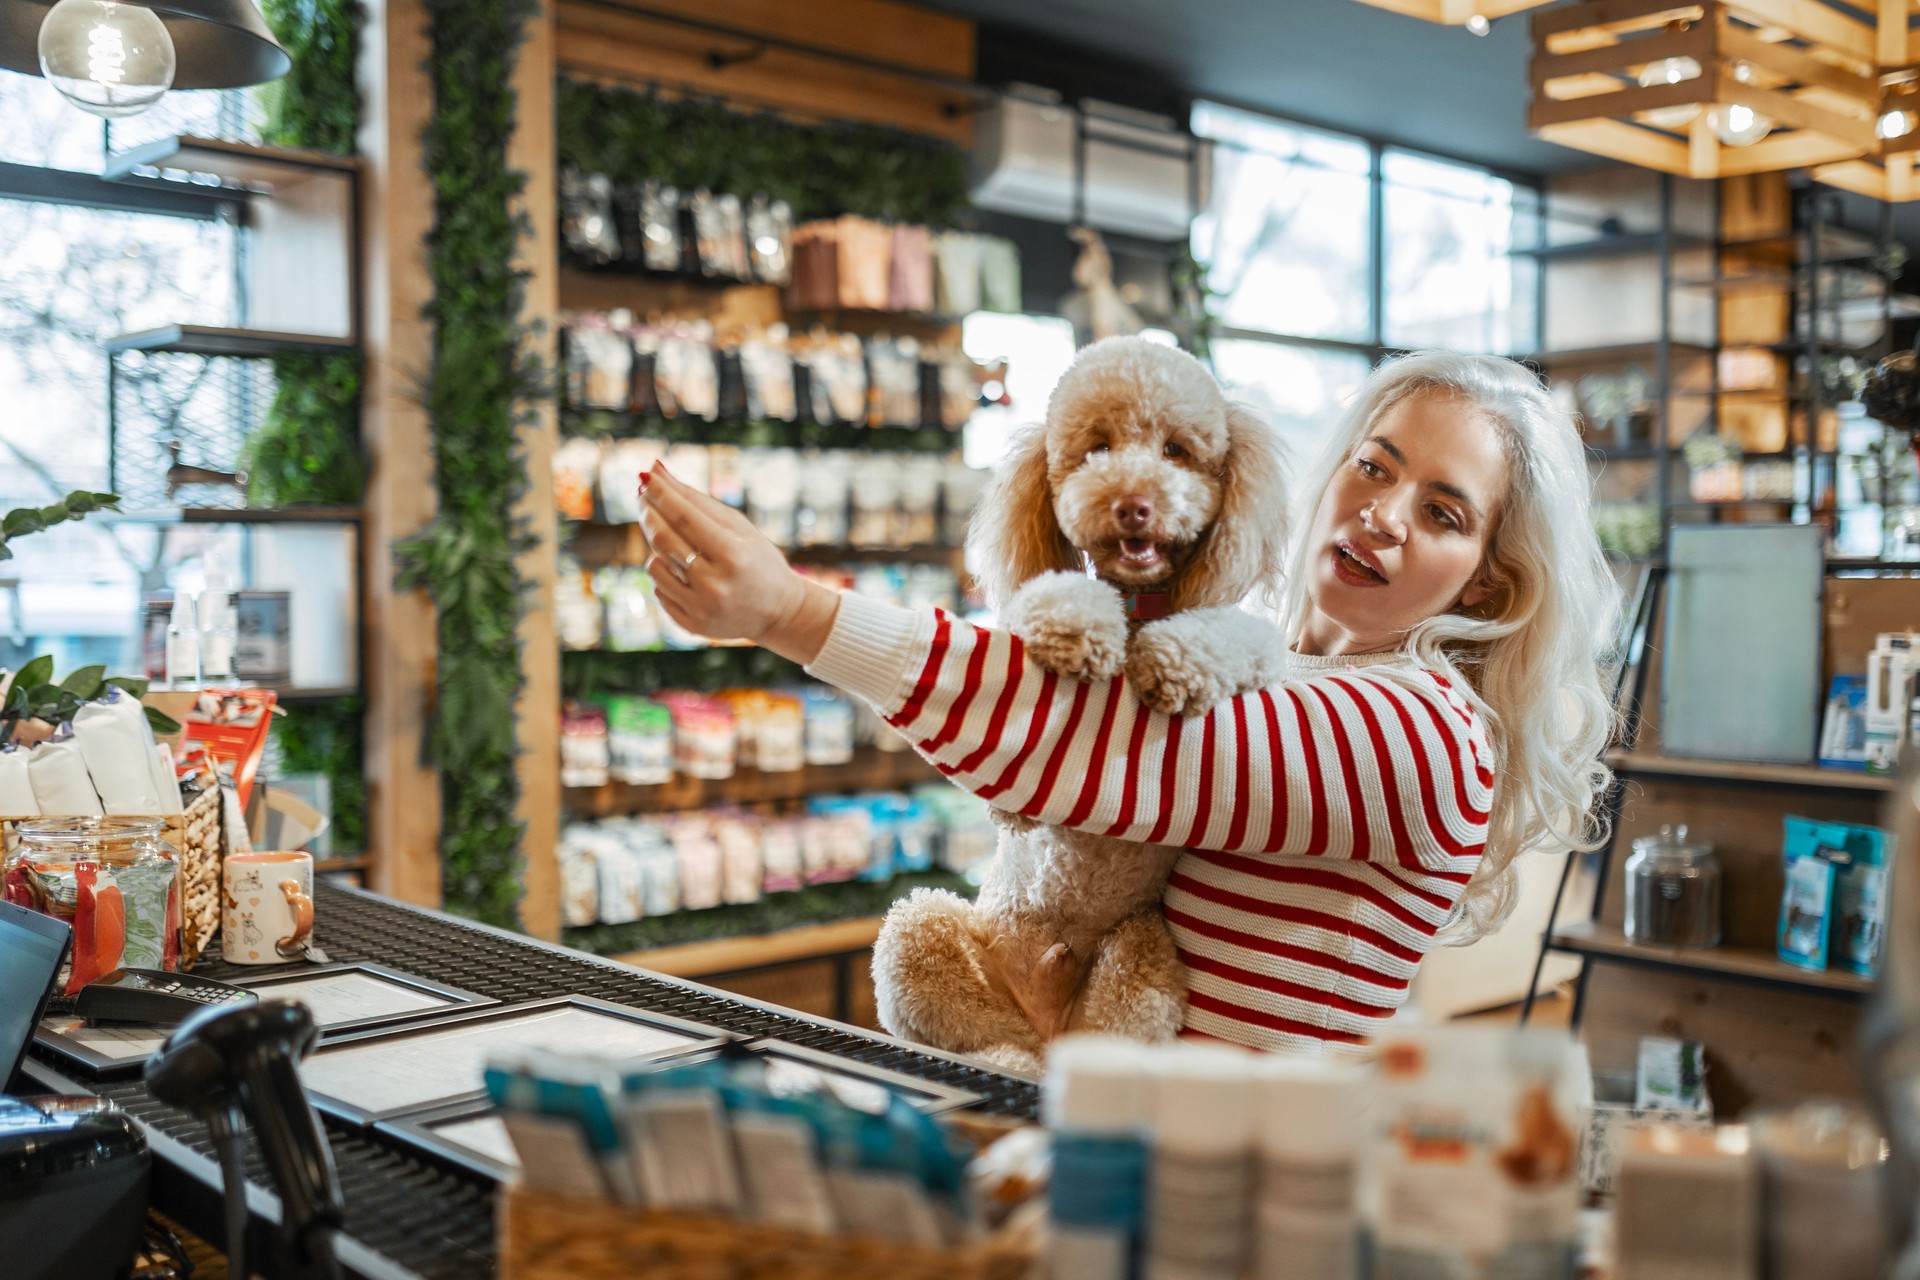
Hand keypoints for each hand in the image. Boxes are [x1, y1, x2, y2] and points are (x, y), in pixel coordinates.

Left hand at [638, 462, 840, 663]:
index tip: (645, 476)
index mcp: (733, 556)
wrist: (779, 612)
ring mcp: (701, 609)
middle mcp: (715, 585)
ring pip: (654, 566)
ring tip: (681, 546)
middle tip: (642, 496)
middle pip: (663, 541)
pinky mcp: (691, 626)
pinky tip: (687, 574)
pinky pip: (659, 591)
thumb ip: (695, 499)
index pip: (685, 519)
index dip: (661, 495)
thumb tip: (655, 469)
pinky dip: (666, 575)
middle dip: (648, 513)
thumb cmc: (757, 559)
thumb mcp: (738, 526)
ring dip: (658, 548)